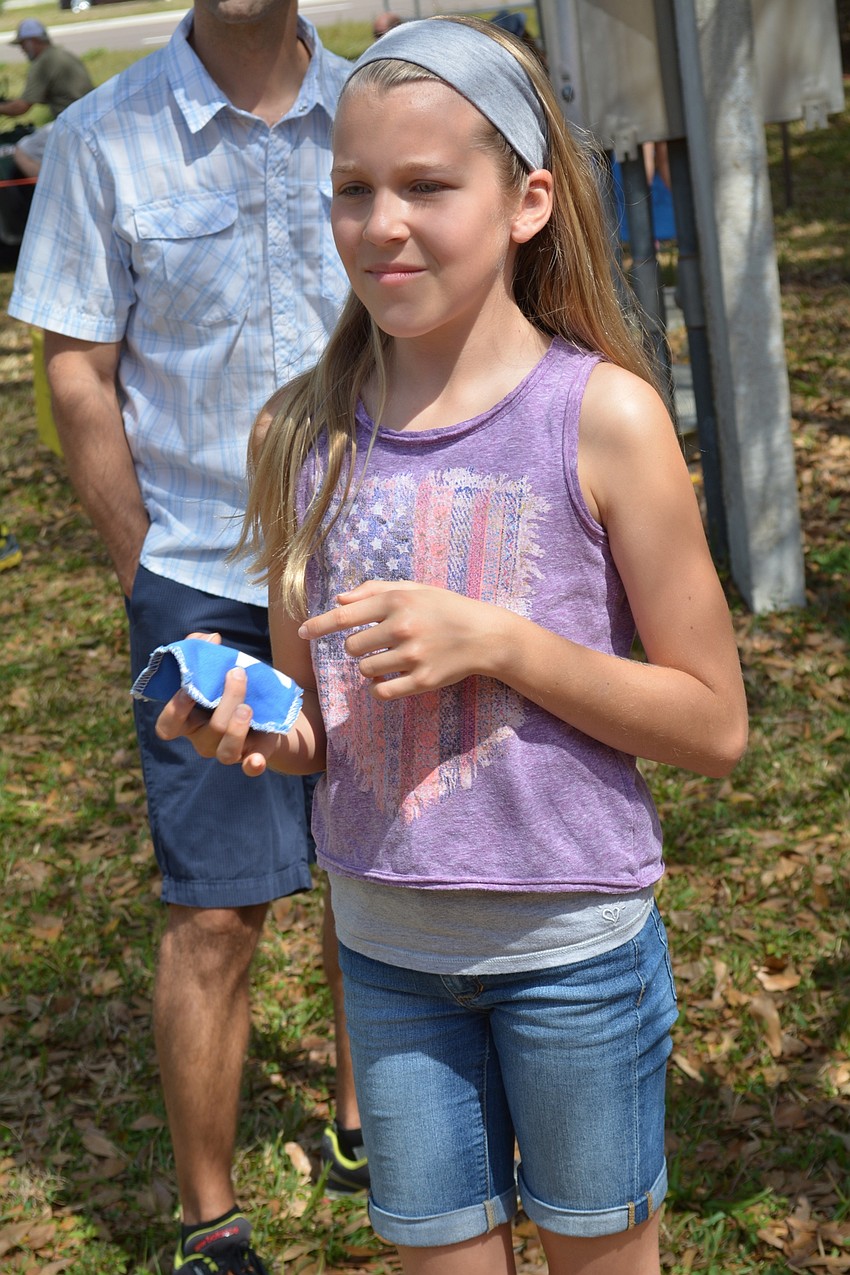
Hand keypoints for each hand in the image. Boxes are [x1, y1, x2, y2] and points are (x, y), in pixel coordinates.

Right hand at [154, 632, 279, 775]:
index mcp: (188, 721)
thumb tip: (211, 638)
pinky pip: (250, 768)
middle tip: (237, 674)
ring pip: (226, 751)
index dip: (174, 711)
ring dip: (236, 728)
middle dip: (225, 700)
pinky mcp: (252, 755)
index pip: (168, 727)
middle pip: (210, 730)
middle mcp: (204, 740)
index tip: (187, 689)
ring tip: (247, 707)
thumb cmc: (227, 686)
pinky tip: (257, 759)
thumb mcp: (215, 666)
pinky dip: (253, 765)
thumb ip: (203, 649)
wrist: (264, 708)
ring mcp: (227, 750)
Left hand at [297, 580, 508, 701]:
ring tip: (388, 660)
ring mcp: (413, 656)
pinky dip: (377, 689)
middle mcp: (403, 627)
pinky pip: (382, 692)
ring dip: (369, 668)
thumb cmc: (445, 608)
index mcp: (397, 601)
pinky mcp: (422, 680)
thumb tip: (339, 600)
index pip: (344, 616)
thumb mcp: (414, 589)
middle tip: (376, 644)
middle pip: (353, 647)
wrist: (484, 636)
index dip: (319, 625)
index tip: (302, 632)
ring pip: (366, 670)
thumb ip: (375, 590)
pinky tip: (386, 680)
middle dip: (357, 648)